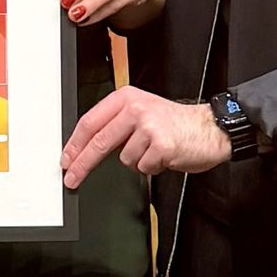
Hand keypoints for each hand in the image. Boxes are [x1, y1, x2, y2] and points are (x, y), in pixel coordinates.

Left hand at [61, 88, 230, 188]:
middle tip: (72, 178)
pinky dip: (151, 167)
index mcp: (126, 97)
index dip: (74, 144)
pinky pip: (143, 167)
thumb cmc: (174, 124)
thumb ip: (115, 125)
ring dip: (137, 161)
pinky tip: (163, 156)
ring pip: (123, 159)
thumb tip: (85, 148)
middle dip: (82, 164)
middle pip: (98, 141)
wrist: (210, 128)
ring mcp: (148, 126)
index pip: (90, 121)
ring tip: (153, 151)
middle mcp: (135, 108)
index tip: (66, 159)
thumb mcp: (142, 113)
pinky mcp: (161, 144)